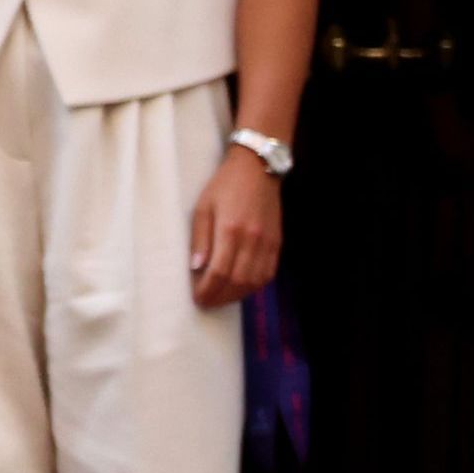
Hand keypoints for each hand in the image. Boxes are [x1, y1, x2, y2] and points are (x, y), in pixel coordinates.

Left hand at [187, 148, 281, 307]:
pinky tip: (240, 288)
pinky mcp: (277, 242)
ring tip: (220, 298)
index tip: (197, 298)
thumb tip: (196, 268)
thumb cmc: (225, 186)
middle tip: (206, 302)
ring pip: (255, 281)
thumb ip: (200, 239)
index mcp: (231, 230)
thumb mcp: (202, 208)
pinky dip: (254, 285)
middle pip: (238, 281)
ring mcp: (268, 242)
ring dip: (237, 295)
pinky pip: (268, 272)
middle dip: (220, 297)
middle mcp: (253, 239)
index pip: (219, 272)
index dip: (207, 290)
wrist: (258, 170)